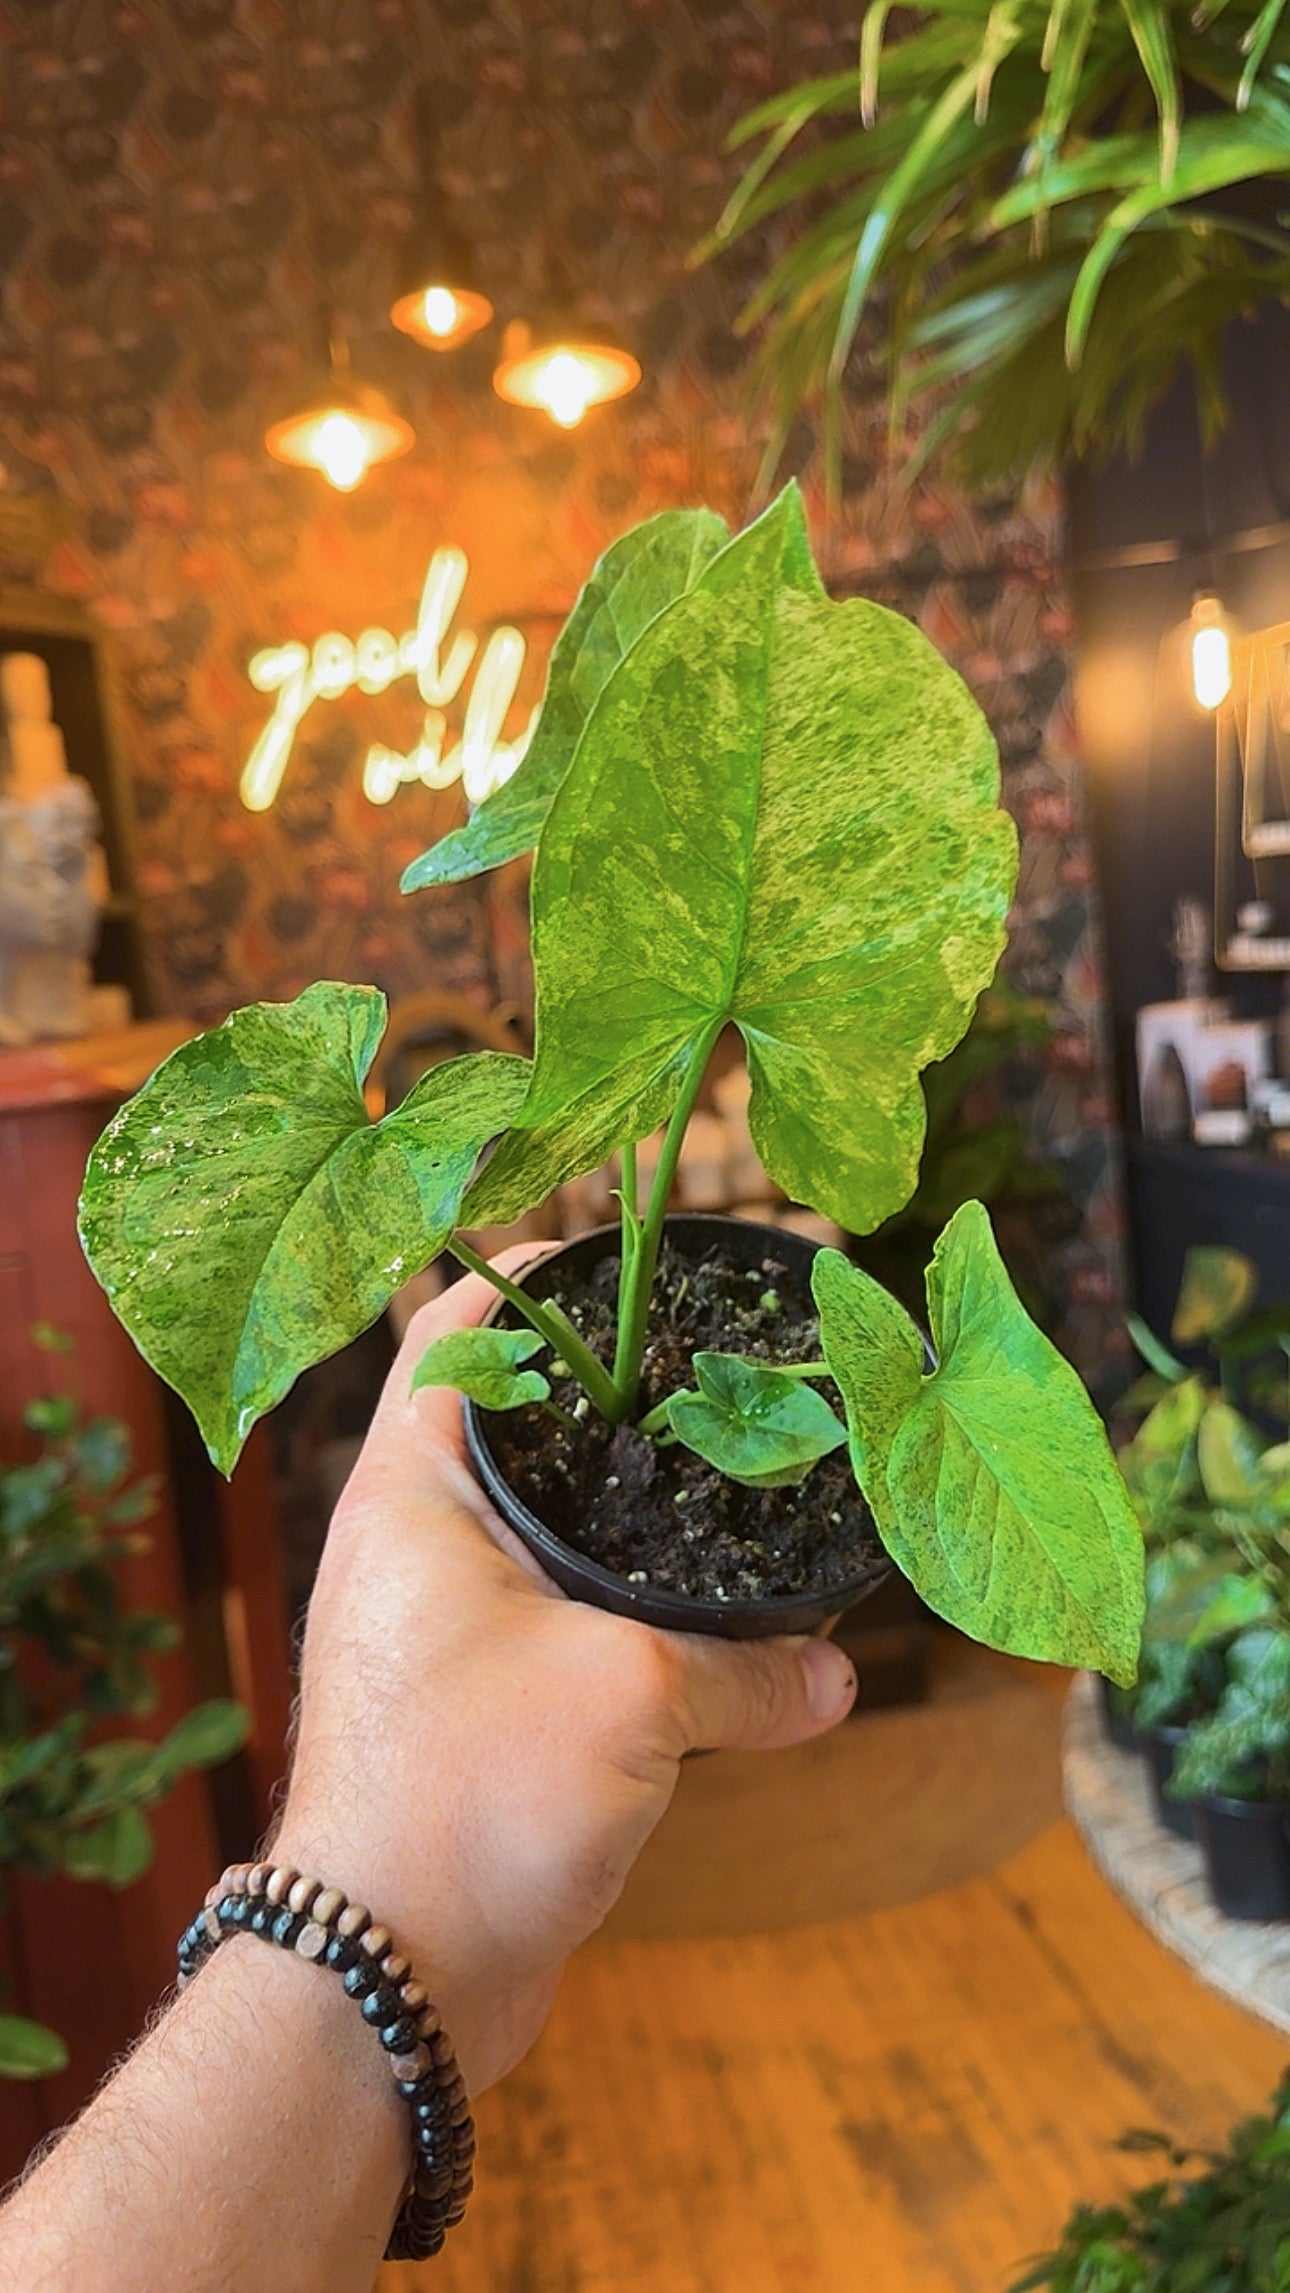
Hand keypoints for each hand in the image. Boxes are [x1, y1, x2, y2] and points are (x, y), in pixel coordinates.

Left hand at [274, 1248, 857, 2095]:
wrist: (392, 1979)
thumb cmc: (471, 1798)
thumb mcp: (634, 1700)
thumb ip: (748, 1671)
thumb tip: (836, 1672)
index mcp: (417, 1489)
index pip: (462, 1323)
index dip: (545, 1270)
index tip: (642, 1252)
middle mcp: (422, 1542)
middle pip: (531, 1421)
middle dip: (630, 1393)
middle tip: (734, 1360)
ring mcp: (453, 1627)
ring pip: (564, 1530)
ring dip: (646, 1511)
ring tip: (750, 1476)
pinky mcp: (490, 1707)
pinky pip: (580, 1621)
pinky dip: (649, 1609)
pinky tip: (733, 1621)